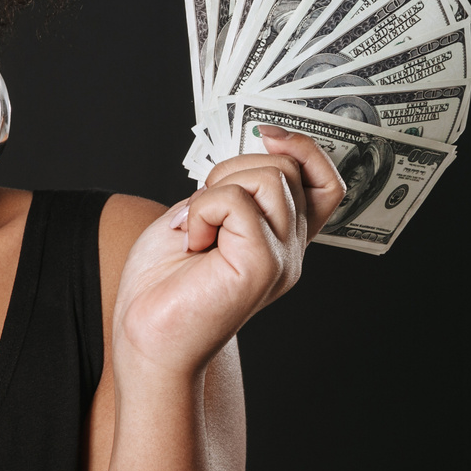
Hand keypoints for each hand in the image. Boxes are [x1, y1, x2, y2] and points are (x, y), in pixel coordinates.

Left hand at [112, 127, 344, 378]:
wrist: (146, 336)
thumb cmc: (166, 279)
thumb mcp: (202, 214)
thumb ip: (235, 188)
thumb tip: (257, 147)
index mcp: (280, 237)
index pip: (324, 182)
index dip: (304, 149)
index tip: (265, 135)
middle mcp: (290, 249)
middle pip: (288, 168)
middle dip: (233, 169)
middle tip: (201, 212)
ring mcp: (281, 259)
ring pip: (268, 178)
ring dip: (216, 190)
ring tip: (197, 232)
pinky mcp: (263, 266)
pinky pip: (236, 202)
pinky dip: (202, 211)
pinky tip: (193, 244)